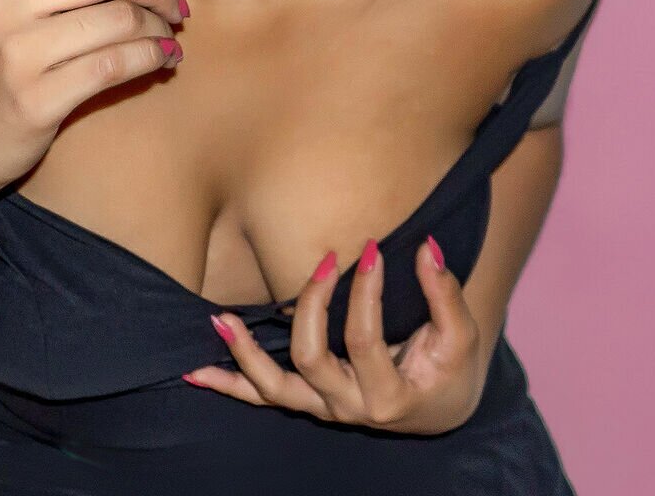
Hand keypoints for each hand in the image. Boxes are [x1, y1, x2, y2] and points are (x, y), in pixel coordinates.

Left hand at [183, 235, 486, 435]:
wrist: (440, 408)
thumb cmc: (448, 370)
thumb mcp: (459, 336)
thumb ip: (444, 293)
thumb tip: (425, 247)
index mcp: (388, 396)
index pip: (364, 339)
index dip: (366, 292)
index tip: (373, 249)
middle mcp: (348, 407)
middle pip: (311, 357)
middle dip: (311, 303)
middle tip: (328, 259)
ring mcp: (322, 408)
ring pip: (272, 388)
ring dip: (242, 355)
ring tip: (220, 320)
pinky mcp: (306, 402)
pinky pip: (261, 398)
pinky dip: (228, 386)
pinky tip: (194, 374)